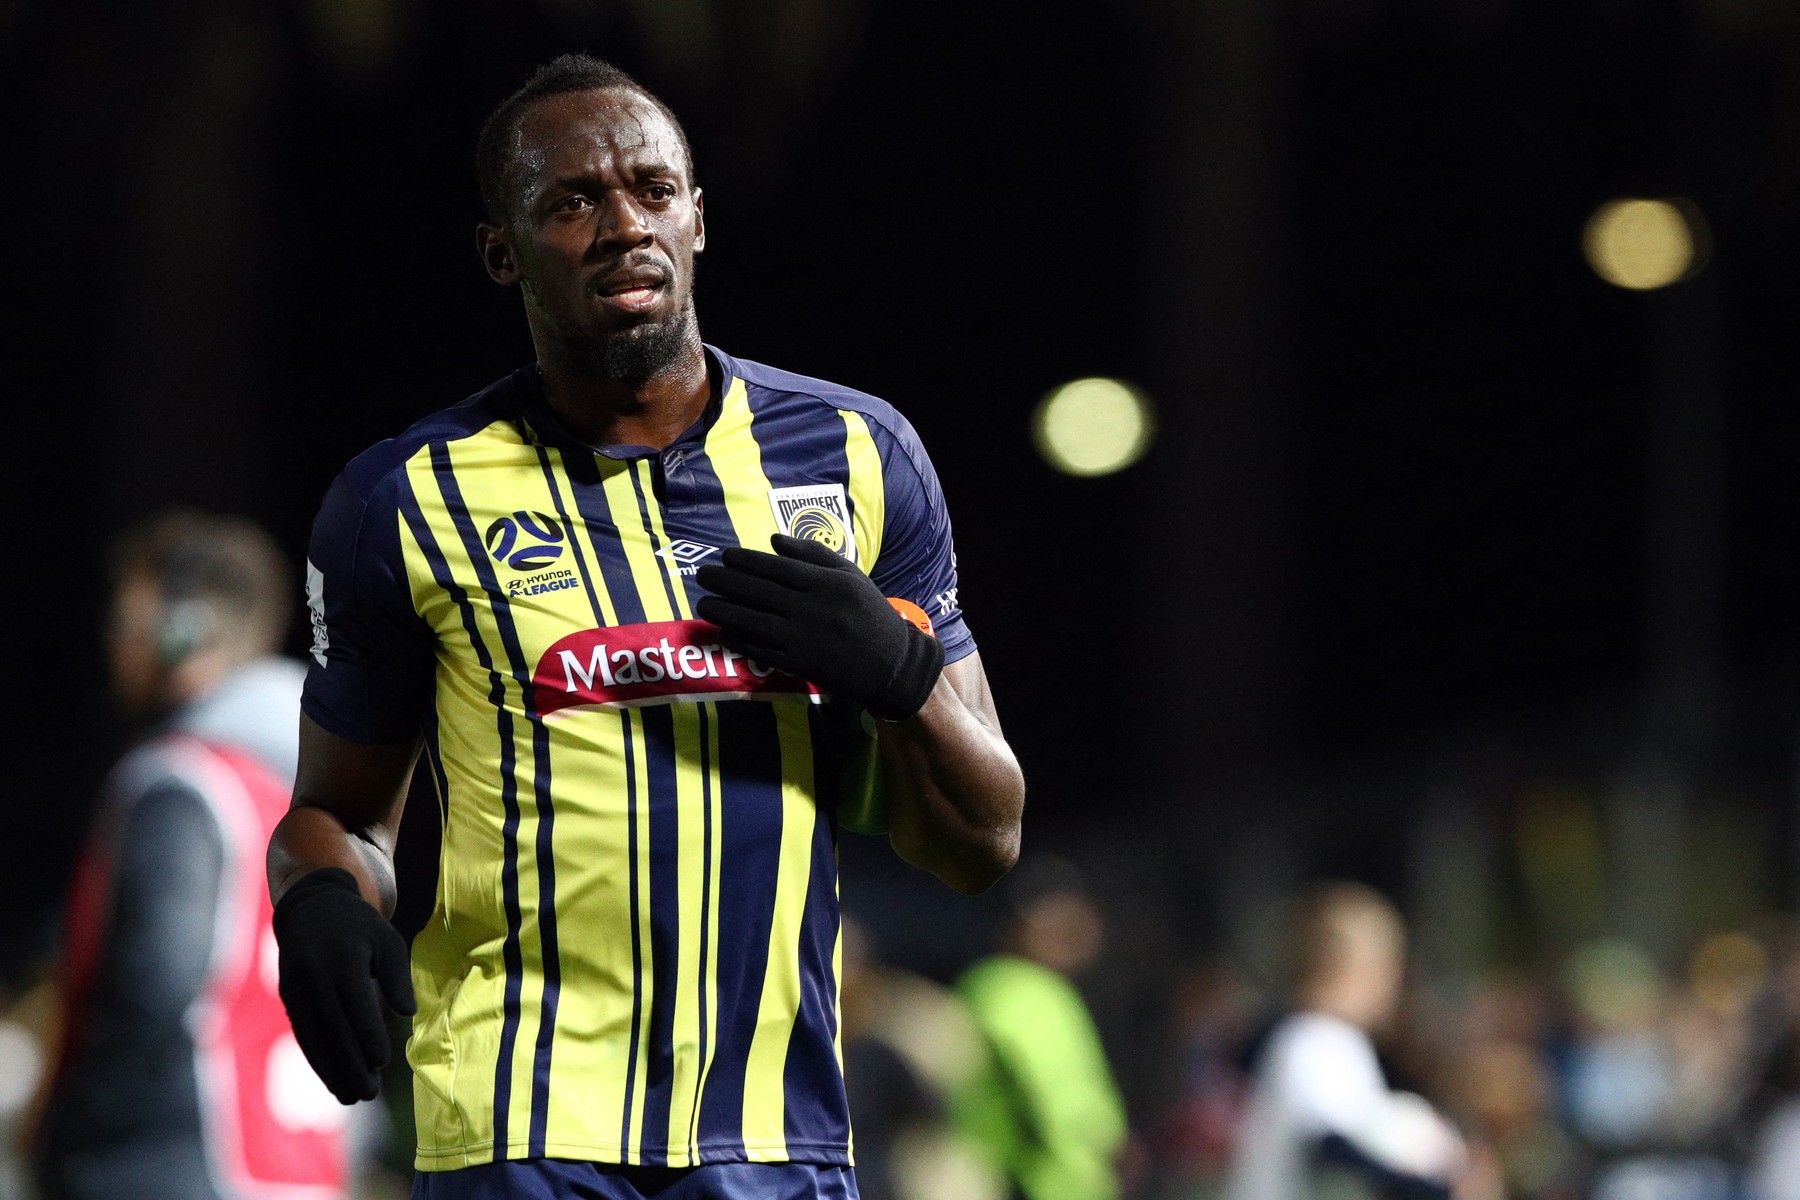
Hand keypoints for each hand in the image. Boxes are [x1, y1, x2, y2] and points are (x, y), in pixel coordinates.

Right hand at [272, 867, 415, 1102]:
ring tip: (351, 1097)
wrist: (312, 908)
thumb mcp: (386, 940)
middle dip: (351, 1064)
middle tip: (369, 1094)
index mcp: (344, 961)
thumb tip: (408, 1012)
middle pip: (334, 1029)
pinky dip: (317, 1059)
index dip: (368, 1035)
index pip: (356, 1006)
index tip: (382, 1061)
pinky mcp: (289, 998)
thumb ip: (398, 976)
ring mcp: (298, 989)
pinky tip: (331, 1080)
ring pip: (315, 1038)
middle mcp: (316, 978)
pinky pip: (304, 1034)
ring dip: (332, 1071)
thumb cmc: (361, 928)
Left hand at [696, 534, 943, 719]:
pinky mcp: (799, 663)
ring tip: (704, 603)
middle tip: (703, 575)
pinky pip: (761, 649)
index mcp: (825, 583)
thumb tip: (773, 541)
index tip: (724, 556)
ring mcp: (803, 638)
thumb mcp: (850, 575)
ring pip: (753, 620)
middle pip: (758, 592)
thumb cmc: (868, 611)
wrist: (889, 662)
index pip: (775, 567)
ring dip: (724, 611)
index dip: (745, 560)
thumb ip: (813, 554)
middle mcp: (811, 608)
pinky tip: (724, 631)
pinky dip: (740, 640)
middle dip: (725, 582)